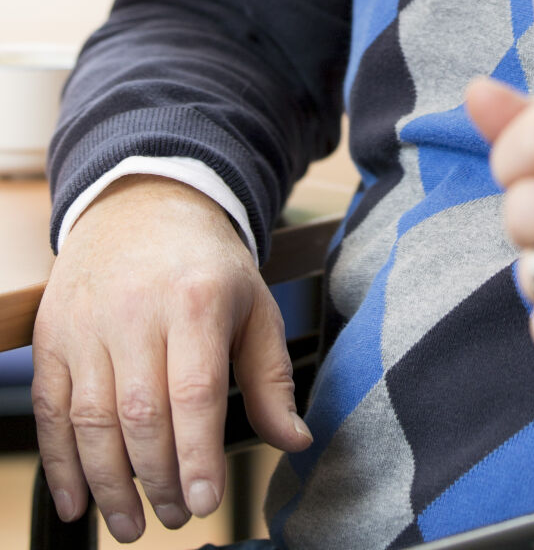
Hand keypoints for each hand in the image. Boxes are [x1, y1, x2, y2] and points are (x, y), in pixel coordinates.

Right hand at [31, 174, 311, 541]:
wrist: (142, 204)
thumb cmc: (205, 264)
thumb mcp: (254, 305)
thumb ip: (271, 378)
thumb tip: (295, 440)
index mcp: (196, 300)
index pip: (195, 391)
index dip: (197, 454)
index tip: (206, 502)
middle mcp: (136, 311)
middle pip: (140, 414)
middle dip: (158, 479)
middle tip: (177, 516)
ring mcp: (87, 324)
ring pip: (91, 420)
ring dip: (109, 485)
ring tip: (132, 524)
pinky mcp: (52, 336)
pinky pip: (49, 411)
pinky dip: (59, 465)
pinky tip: (76, 503)